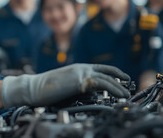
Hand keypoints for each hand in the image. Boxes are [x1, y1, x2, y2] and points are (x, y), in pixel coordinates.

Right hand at [1, 64, 129, 107]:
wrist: (33, 87)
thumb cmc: (46, 89)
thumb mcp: (66, 85)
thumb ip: (79, 86)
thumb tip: (89, 92)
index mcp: (79, 68)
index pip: (100, 68)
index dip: (114, 72)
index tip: (123, 77)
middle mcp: (82, 68)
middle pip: (106, 71)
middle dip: (120, 79)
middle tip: (128, 86)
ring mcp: (81, 73)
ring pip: (106, 78)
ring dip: (119, 86)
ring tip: (126, 93)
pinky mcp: (79, 81)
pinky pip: (101, 84)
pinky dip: (112, 88)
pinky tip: (118, 93)